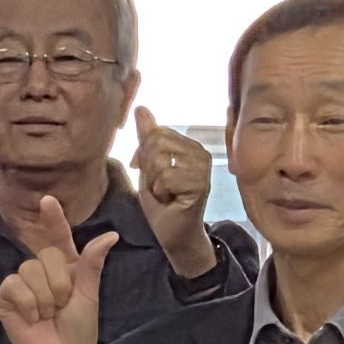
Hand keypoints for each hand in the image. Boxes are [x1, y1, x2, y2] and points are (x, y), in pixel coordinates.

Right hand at [0, 227, 119, 343]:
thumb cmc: (78, 329)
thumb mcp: (89, 294)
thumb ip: (92, 264)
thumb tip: (110, 235)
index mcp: (65, 267)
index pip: (58, 237)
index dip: (53, 219)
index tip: (47, 200)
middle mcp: (42, 271)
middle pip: (45, 255)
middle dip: (59, 284)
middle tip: (62, 306)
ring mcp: (22, 282)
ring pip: (29, 270)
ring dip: (44, 298)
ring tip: (47, 315)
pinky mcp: (6, 296)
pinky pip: (14, 286)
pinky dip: (28, 305)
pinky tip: (32, 318)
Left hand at [131, 110, 219, 280]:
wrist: (173, 234)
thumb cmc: (163, 203)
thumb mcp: (149, 167)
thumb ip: (146, 138)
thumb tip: (141, 108)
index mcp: (189, 146)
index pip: (157, 133)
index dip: (143, 153)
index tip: (144, 170)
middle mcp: (200, 153)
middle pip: (157, 143)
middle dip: (148, 168)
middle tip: (157, 187)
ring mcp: (203, 168)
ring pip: (160, 160)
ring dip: (155, 182)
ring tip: (165, 194)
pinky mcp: (200, 184)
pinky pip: (166, 177)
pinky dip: (161, 192)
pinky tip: (171, 200)